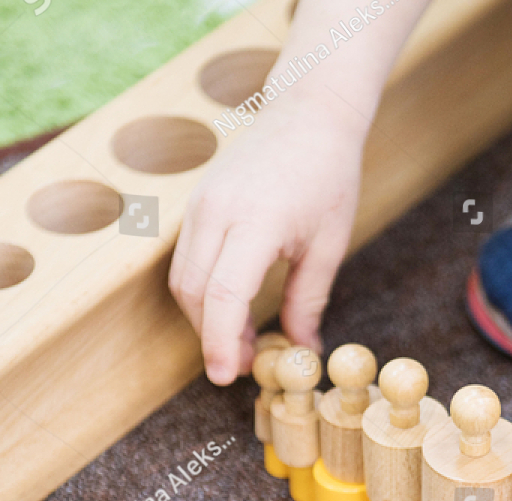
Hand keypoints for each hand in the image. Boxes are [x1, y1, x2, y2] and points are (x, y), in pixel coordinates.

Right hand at [169, 99, 363, 384]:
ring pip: (183, 278)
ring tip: (241, 342)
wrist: (308, 113)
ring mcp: (200, 204)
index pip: (222, 295)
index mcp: (256, 221)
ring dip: (205, 318)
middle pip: (194, 293)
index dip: (220, 342)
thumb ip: (308, 302)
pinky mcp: (196, 203)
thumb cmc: (328, 175)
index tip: (227, 376)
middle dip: (211, 336)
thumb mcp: (327, 246)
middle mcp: (217, 211)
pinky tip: (233, 310)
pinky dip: (203, 292)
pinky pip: (187, 259)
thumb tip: (302, 352)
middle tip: (243, 366)